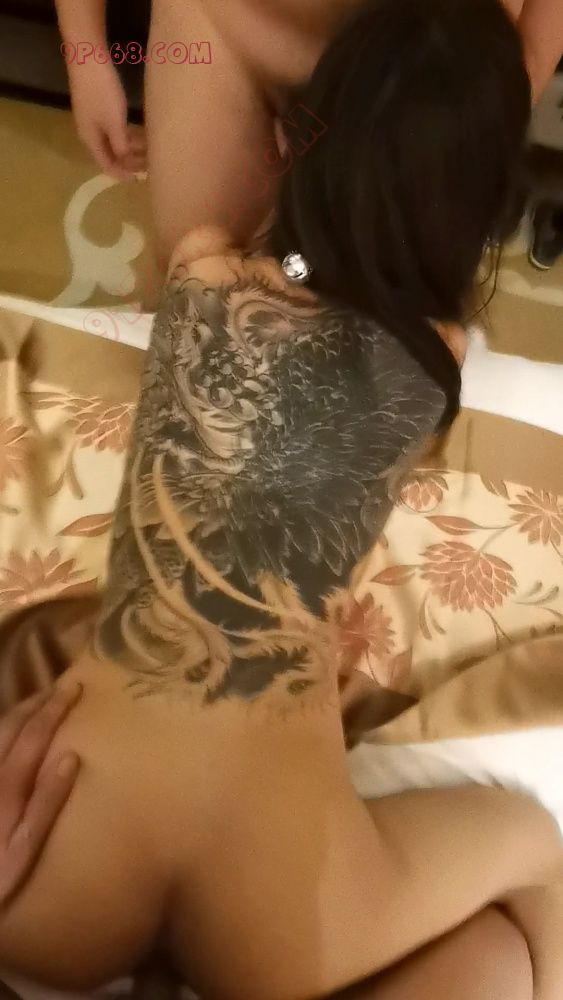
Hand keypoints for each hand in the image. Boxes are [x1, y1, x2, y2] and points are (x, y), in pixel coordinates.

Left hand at [0, 685, 81, 905]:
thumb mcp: (23, 850)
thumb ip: (47, 803)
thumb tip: (71, 755)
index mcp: (7, 785)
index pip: (35, 734)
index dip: (55, 708)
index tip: (75, 686)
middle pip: (10, 726)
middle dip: (36, 702)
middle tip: (58, 687)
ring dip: (16, 712)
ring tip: (36, 702)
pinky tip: (4, 734)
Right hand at [69, 61, 145, 178]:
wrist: (88, 58)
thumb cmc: (102, 92)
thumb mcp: (114, 122)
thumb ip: (120, 145)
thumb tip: (125, 162)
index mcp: (91, 140)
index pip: (107, 166)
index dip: (122, 174)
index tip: (140, 180)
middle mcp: (91, 133)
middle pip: (111, 155)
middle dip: (130, 162)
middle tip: (150, 165)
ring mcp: (95, 120)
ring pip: (115, 142)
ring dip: (131, 148)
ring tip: (150, 150)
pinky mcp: (100, 108)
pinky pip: (116, 129)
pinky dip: (128, 135)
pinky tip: (142, 134)